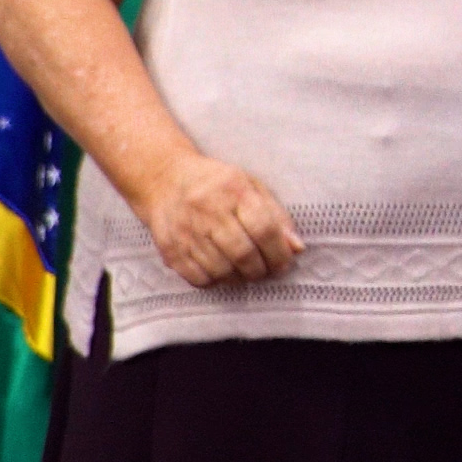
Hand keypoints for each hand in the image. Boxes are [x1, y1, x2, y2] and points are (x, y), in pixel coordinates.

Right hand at [132, 152, 304, 288]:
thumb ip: (276, 216)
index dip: (279, 252)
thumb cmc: (217, 184)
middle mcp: (207, 210)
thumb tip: (297, 248)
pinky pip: (200, 279)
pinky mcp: (170, 249)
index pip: (263, 229)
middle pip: (243, 254)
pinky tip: (223, 271)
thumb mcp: (251, 187)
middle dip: (261, 270)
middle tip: (267, 271)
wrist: (165, 179)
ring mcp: (185, 231)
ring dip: (240, 278)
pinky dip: (217, 281)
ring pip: (222, 271)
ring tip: (246, 271)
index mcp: (233, 189)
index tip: (285, 263)